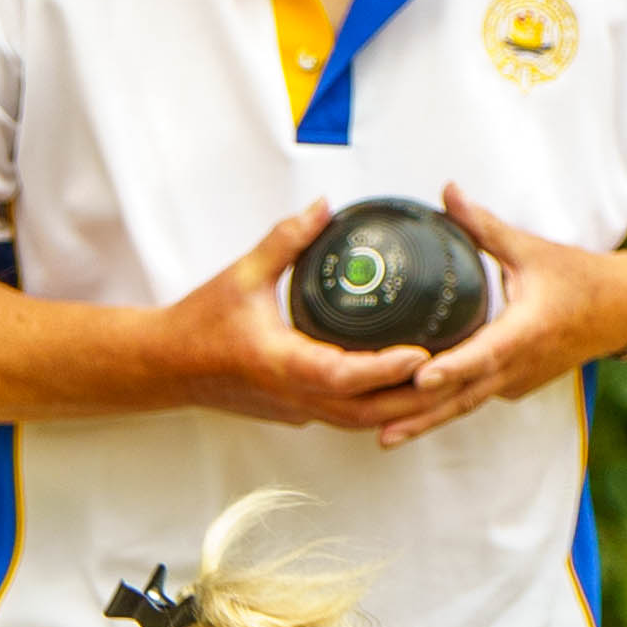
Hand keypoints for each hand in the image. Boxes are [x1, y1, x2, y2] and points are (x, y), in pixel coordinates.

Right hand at [155, 199, 438, 428]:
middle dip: (415, 397)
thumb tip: (323, 206)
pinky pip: (349, 415)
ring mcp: (298, 411)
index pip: (344, 377)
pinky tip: (407, 384)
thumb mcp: (242, 274)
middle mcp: (295, 397)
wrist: (167, 367)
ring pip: (363, 420)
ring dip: (403, 406)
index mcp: (282, 365)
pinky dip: (382, 405)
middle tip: (458, 370)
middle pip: (368, 412)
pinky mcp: (299, 413)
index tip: (423, 352)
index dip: (386, 369)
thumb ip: (286, 239)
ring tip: (445, 380)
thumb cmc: (200, 323)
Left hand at [374, 188, 626, 448]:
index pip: (484, 353)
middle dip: (420, 410)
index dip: (452, 366)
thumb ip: (484, 225)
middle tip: (377, 421)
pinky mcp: (514, 386)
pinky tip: (406, 418)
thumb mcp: (531, 248)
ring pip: (465, 405)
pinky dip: (441, 411)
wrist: (621, 313)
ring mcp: (518, 381)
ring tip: (384, 436)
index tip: (420, 377)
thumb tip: (448, 192)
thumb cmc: (578, 278)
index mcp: (527, 330)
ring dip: (425, 421)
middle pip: (464, 394)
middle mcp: (521, 365)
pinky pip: (472, 401)